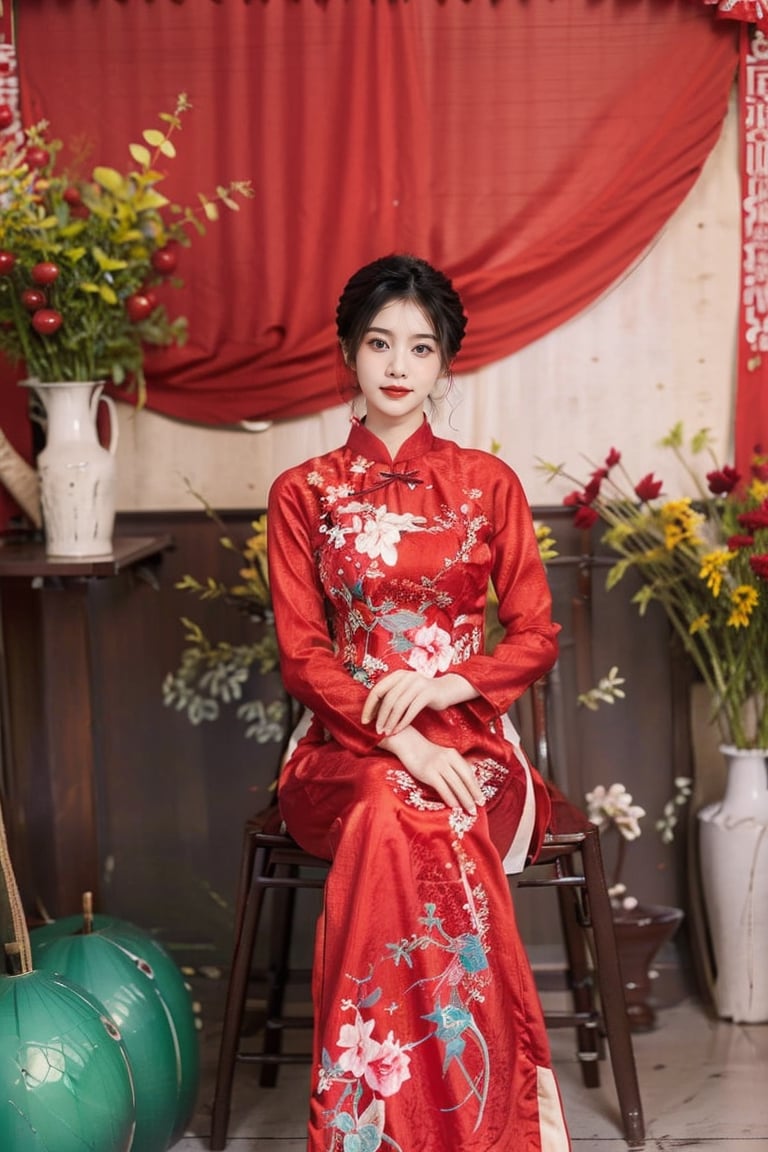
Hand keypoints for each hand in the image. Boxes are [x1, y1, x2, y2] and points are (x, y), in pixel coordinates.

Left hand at [361, 670, 475, 735]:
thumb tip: (372, 710)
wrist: (447, 689)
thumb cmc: (422, 693)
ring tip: (386, 732)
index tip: (365, 721)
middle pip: (388, 698)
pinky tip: (398, 730)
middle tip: (376, 730)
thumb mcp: (406, 689)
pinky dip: (403, 722)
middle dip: (380, 716)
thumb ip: (392, 695)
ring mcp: (418, 684)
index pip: (378, 690)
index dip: (369, 706)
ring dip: (390, 721)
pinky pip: (411, 710)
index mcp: (398, 675)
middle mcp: (407, 677)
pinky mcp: (428, 694)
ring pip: (399, 705)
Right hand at [380, 726, 484, 814]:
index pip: (469, 773)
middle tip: (478, 808)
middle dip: (473, 795)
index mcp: (454, 754)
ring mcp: (438, 765)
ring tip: (469, 810)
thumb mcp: (443, 756)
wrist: (407, 744)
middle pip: (465, 779)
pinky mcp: (428, 772)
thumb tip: (466, 783)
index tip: (481, 799)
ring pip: (456, 784)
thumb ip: (454, 766)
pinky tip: (454, 806)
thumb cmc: (426, 753)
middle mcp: (448, 759)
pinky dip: (450, 798)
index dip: (476, 787)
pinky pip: (442, 787)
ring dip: (464, 799)